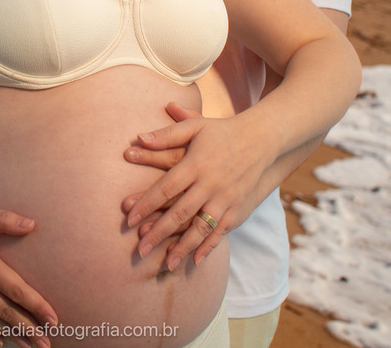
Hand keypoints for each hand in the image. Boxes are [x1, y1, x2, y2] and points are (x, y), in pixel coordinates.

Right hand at [0, 199, 56, 347]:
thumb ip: (4, 220)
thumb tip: (31, 224)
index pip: (16, 290)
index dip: (36, 306)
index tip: (53, 319)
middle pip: (6, 312)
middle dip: (29, 329)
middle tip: (47, 343)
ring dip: (12, 334)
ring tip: (30, 346)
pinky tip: (0, 342)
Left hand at [122, 102, 275, 271]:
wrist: (261, 140)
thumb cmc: (222, 132)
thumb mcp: (195, 126)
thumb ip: (167, 134)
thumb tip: (139, 138)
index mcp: (195, 164)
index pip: (166, 188)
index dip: (146, 204)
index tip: (129, 219)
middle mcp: (210, 184)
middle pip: (180, 212)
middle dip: (159, 233)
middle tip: (140, 250)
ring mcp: (225, 198)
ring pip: (200, 227)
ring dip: (183, 247)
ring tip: (166, 264)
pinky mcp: (237, 208)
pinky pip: (221, 231)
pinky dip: (208, 247)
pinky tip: (195, 261)